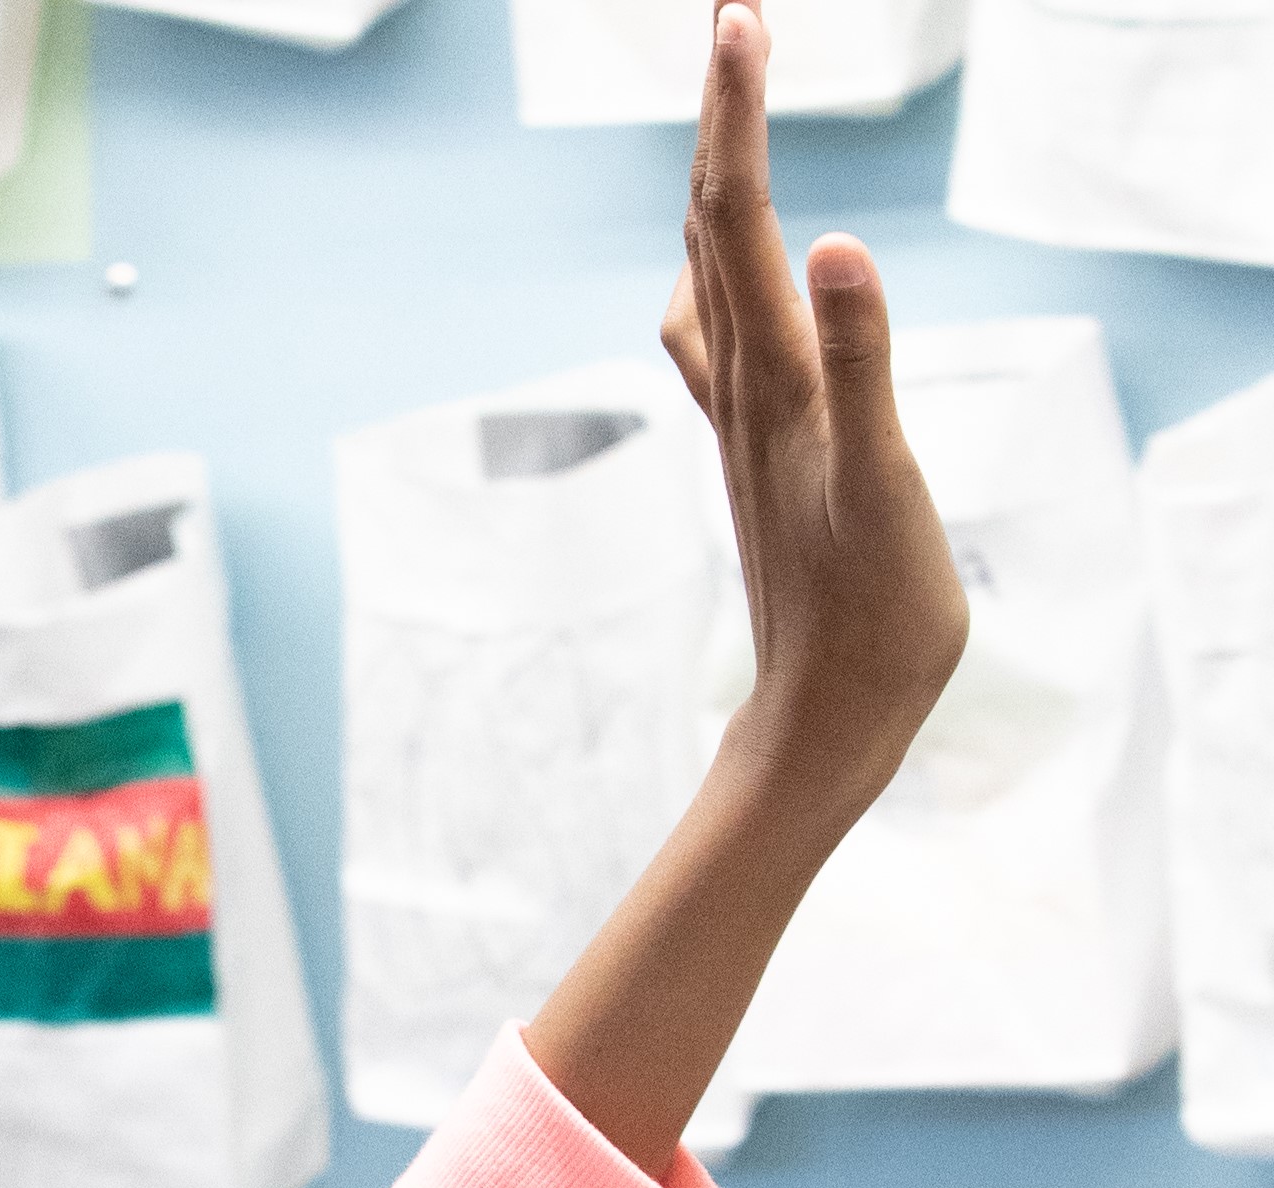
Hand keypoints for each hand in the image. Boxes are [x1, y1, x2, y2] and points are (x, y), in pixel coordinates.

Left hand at [661, 0, 968, 832]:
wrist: (826, 712)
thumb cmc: (869, 611)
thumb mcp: (884, 478)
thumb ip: (862, 357)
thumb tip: (830, 246)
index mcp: (777, 379)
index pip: (743, 216)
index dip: (738, 114)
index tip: (741, 19)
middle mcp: (746, 389)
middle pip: (713, 228)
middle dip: (722, 120)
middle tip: (737, 19)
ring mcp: (747, 421)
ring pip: (707, 277)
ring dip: (714, 186)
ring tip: (722, 117)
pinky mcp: (762, 453)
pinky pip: (722, 338)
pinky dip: (722, 274)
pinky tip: (727, 277)